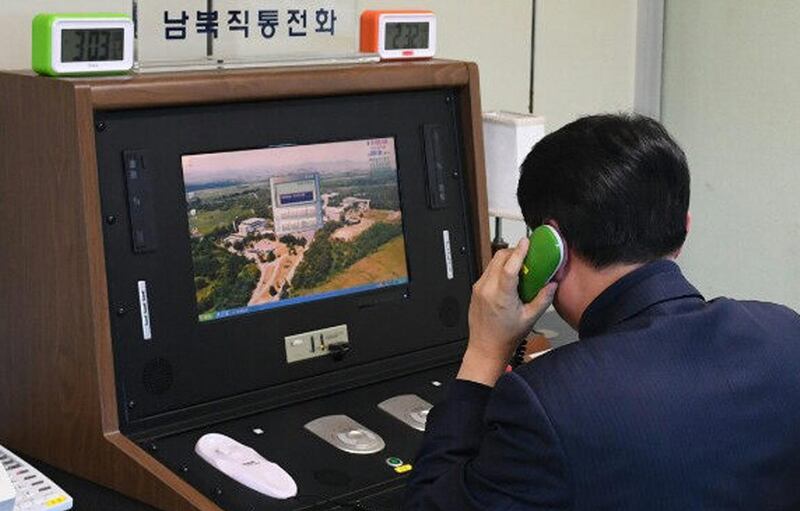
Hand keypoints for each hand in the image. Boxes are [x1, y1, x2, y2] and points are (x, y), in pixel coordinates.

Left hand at [457, 238, 557, 386]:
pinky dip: (499, 268)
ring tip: (520, 267)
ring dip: (506, 259)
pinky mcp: (476, 289)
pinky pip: (488, 271)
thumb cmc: (505, 337)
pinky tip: (509, 278)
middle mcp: (487, 289)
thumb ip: (543, 299)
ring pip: (492, 262)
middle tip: (527, 256)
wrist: (486, 348)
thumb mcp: (530, 319)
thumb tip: (552, 284)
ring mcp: (479, 288)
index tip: (526, 242)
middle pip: (499, 257)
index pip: (509, 266)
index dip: (519, 251)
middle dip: (514, 251)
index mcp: (501, 296)